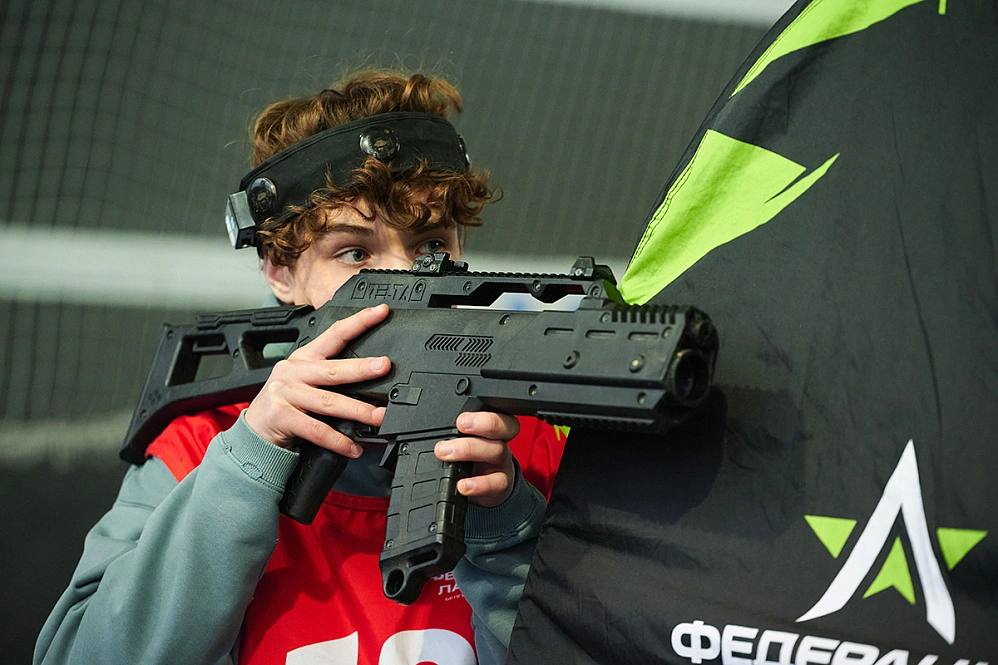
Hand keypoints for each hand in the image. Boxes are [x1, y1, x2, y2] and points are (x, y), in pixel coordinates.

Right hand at [244, 304, 391, 455]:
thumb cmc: (286, 404)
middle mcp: (294, 371)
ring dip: (358, 411)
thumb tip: (372, 375)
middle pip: (334, 369)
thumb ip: (330, 374)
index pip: (335, 333)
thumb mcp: (304, 380)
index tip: (381, 311)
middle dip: (361, 368)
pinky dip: (338, 440)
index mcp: (304, 357)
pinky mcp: (282, 416)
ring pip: (329, 402)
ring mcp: (286, 393)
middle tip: (385, 366)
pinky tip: (354, 447)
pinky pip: (317, 430)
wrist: (254, 431)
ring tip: (379, 416)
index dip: (359, 321)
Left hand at [434, 412, 519, 507]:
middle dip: (482, 423)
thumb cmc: (462, 456)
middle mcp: (499, 440)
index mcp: (489, 424)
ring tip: (446, 453)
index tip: (460, 418)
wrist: (476, 488)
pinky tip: (463, 486)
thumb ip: (446, 430)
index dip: (484, 411)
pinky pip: (497, 483)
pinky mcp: (501, 483)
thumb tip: (418, 424)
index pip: (497, 409)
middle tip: (459, 424)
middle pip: (502, 426)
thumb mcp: (454, 439)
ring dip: (470, 450)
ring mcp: (501, 462)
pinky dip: (480, 484)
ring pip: (497, 451)